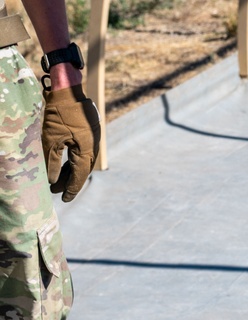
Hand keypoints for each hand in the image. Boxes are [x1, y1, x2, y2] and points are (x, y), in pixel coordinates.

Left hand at [42, 84, 100, 201]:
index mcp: (87, 150)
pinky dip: (74, 160)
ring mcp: (93, 140)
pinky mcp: (89, 134)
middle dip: (70, 181)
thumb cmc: (59, 113)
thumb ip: (52, 161)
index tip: (64, 199)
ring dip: (71, 171)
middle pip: (82, 170)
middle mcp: (93, 147)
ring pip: (83, 161)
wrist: (68, 90)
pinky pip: (83, 152)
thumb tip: (52, 180)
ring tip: (59, 180)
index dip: (71, 188)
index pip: (79, 174)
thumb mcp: (51, 138)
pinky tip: (66, 163)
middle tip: (57, 191)